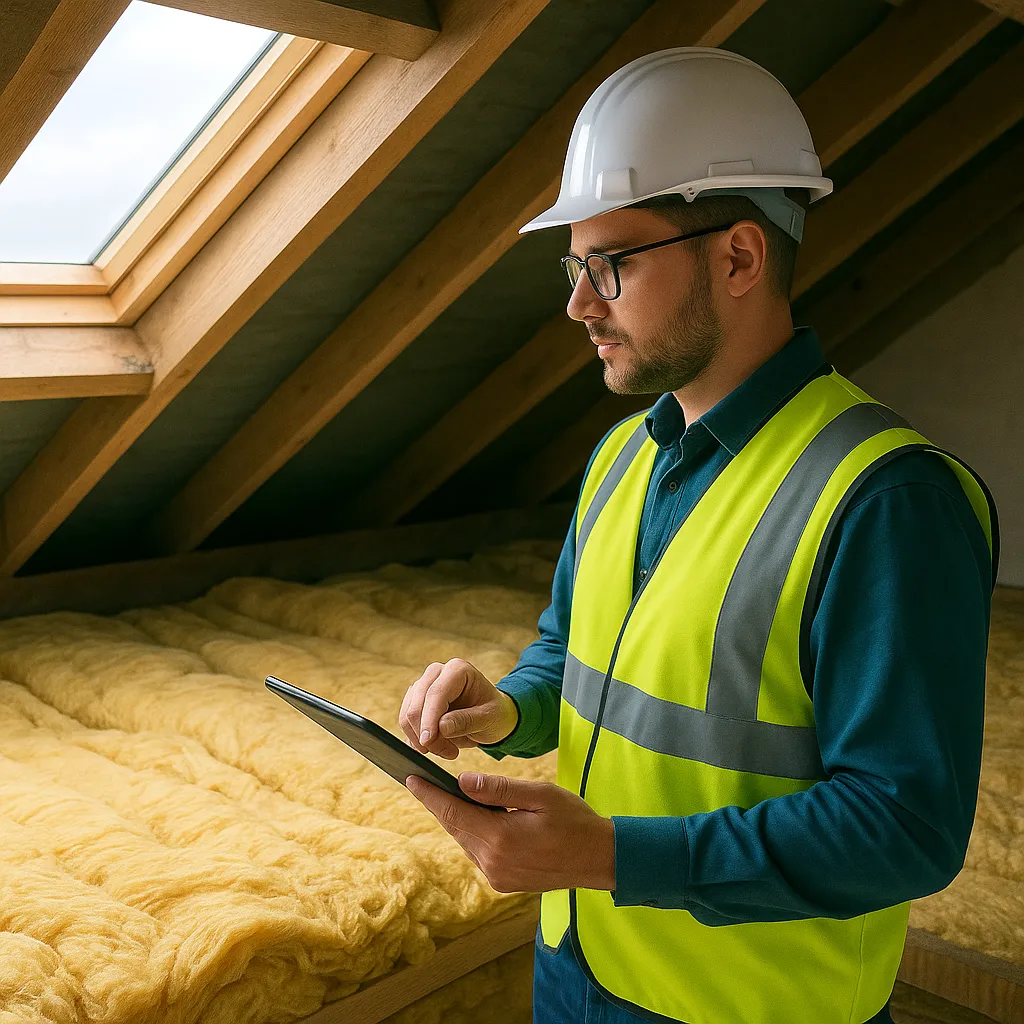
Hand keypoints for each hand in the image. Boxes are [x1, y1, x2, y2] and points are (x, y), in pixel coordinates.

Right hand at [399, 659, 519, 758]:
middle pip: (416, 705)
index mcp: (457, 669)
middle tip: (449, 753)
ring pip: (407, 715)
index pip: (436, 694)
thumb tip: (441, 727)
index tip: (428, 742)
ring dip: (422, 739)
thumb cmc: (494, 713)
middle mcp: (437, 673)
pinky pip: (406, 723)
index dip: (429, 719)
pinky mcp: (416, 701)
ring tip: (447, 750)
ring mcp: (424, 686)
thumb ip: (466, 721)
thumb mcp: (489, 719)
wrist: (492, 716)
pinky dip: (416, 739)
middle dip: (427, 734)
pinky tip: (434, 748)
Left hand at [406, 772, 615, 893]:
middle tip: (422, 781)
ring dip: (456, 819)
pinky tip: (473, 818)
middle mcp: (493, 863)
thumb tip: (462, 782)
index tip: (410, 779)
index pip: (453, 813)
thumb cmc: (575, 822)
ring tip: (444, 795)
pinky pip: (478, 853)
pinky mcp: (504, 882)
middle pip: (455, 828)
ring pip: (465, 841)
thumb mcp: (540, 795)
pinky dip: (472, 834)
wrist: (600, 859)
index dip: (429, 795)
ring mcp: (498, 877)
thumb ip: (499, 789)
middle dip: (438, 805)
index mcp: (500, 839)